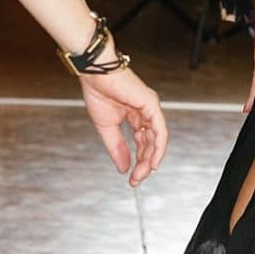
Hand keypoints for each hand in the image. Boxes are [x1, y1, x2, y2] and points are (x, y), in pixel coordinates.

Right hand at [76, 62, 167, 187]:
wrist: (95, 74)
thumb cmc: (98, 92)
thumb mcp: (107, 128)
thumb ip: (117, 148)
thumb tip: (124, 168)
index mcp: (135, 116)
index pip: (143, 143)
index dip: (138, 162)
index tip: (131, 178)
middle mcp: (145, 112)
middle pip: (151, 143)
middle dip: (144, 164)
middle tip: (136, 179)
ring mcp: (149, 107)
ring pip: (157, 139)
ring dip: (150, 159)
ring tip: (141, 173)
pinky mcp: (151, 104)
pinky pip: (159, 130)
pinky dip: (158, 147)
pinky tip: (153, 161)